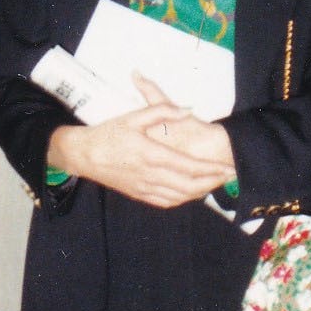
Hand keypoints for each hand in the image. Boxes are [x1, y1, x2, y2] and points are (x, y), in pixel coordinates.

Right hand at [50, 76, 231, 207]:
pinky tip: (191, 193)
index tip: (227, 167)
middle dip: (212, 182)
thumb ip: (161, 109)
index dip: (211, 169)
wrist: (82, 155)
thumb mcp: (133, 116)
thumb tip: (187, 108)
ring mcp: (143, 187)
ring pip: (179, 196)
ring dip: (200, 192)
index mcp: (151, 154)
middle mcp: (150, 175)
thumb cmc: (107, 134)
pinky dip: (182, 199)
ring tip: (214, 184)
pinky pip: (165, 202)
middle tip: (227, 177)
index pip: (189, 166)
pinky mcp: (138, 194)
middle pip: (189, 185)